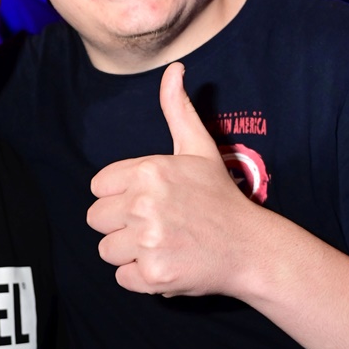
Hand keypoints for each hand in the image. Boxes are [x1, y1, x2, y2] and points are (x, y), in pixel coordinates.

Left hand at [87, 62, 257, 296]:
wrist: (252, 248)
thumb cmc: (220, 198)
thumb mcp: (199, 149)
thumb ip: (178, 110)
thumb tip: (173, 69)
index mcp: (148, 171)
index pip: (98, 188)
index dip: (119, 197)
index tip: (148, 202)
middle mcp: (144, 203)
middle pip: (96, 219)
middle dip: (121, 226)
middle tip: (157, 226)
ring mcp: (148, 241)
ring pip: (106, 250)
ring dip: (130, 253)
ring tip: (163, 245)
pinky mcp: (153, 274)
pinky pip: (122, 278)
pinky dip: (142, 278)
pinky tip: (168, 264)